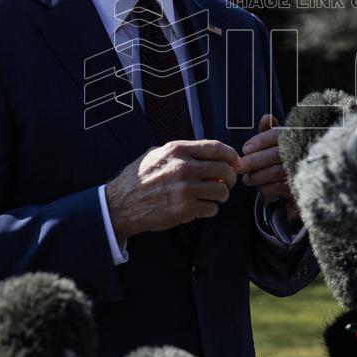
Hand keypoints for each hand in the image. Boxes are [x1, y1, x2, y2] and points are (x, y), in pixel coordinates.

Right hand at [105, 140, 240, 242]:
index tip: (236, 162)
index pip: (216, 147)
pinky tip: (201, 207)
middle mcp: (183, 167)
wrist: (121, 204)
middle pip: (224, 170)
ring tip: (214, 196)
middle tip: (227, 182)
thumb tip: (208, 153)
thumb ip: (181, 152)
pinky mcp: (184, 209)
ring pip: (221, 191)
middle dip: (230, 177)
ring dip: (222, 195)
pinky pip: (212, 208)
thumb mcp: (156, 154)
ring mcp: (185, 189)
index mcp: (177, 150)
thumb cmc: (138, 178)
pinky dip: (211, 208)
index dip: (231, 155)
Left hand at [241, 114, 301, 228]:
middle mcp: (300, 151)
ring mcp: (301, 169)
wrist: (303, 183)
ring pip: (276, 171)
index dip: (260, 141)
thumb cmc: (285, 159)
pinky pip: (280, 187)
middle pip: (274, 154)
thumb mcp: (278, 143)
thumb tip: (266, 118)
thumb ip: (269, 131)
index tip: (245, 149)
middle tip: (240, 167)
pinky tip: (260, 188)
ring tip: (247, 179)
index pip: (276, 135)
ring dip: (258, 176)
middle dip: (254, 161)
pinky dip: (266, 188)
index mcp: (295, 137)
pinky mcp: (300, 186)